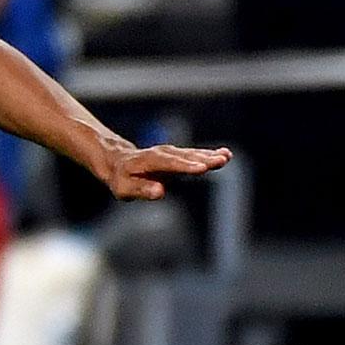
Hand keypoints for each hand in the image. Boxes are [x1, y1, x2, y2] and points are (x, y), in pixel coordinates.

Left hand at [95, 141, 231, 200]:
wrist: (119, 162)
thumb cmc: (121, 179)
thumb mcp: (124, 188)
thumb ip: (141, 189)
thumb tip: (160, 191)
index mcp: (146, 161)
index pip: (168, 163)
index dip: (185, 166)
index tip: (201, 168)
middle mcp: (161, 153)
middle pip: (184, 157)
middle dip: (202, 159)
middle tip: (221, 161)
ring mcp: (171, 152)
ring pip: (191, 154)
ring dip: (209, 155)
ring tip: (226, 157)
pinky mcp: (178, 155)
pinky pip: (195, 154)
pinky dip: (209, 154)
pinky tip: (226, 154)